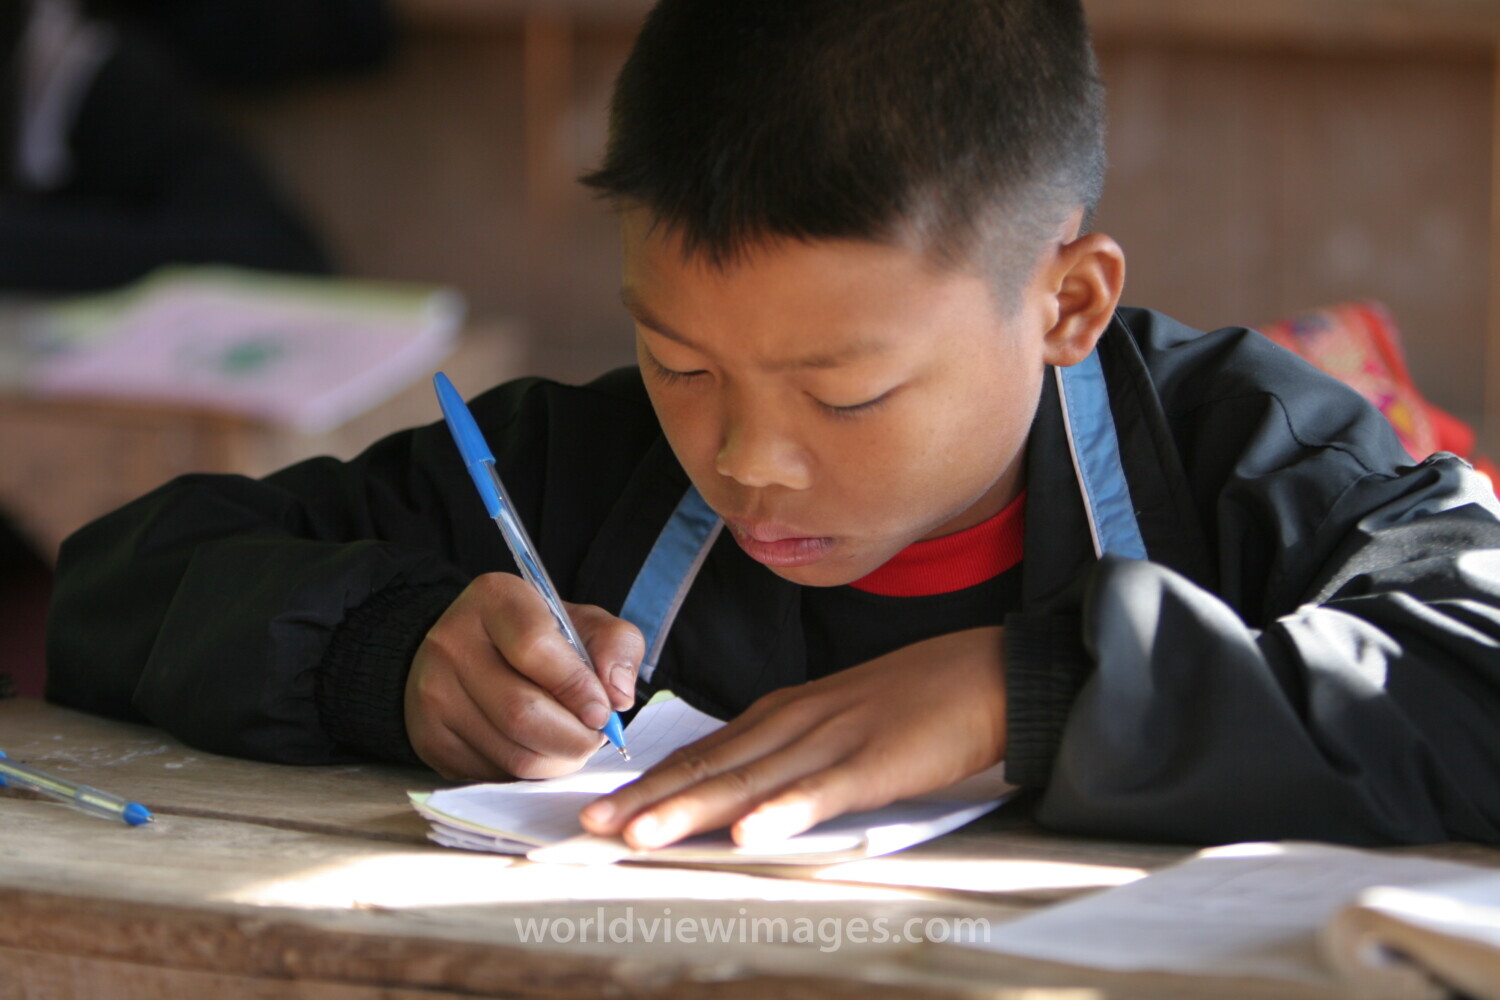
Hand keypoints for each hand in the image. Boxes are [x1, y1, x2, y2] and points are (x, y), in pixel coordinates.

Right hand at [405, 572, 643, 779]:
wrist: (470, 652)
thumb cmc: (539, 637)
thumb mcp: (583, 622)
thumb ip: (615, 646)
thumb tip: (617, 695)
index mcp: (494, 599)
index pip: (534, 647)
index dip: (576, 687)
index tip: (602, 711)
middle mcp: (452, 643)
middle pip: (521, 712)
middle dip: (574, 737)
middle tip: (595, 737)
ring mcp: (434, 694)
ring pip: (511, 753)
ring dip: (557, 760)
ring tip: (572, 743)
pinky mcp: (429, 738)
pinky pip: (494, 774)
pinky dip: (530, 773)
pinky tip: (539, 750)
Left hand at [579, 626, 1006, 848]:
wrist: (987, 672)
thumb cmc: (914, 700)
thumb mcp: (837, 718)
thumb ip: (788, 749)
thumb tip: (737, 788)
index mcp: (785, 713)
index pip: (703, 752)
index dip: (650, 781)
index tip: (601, 806)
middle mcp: (797, 723)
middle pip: (712, 767)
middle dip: (648, 798)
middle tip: (593, 823)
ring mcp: (835, 741)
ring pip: (751, 781)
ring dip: (692, 810)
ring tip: (642, 834)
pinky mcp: (879, 765)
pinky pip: (824, 793)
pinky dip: (783, 812)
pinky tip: (749, 833)